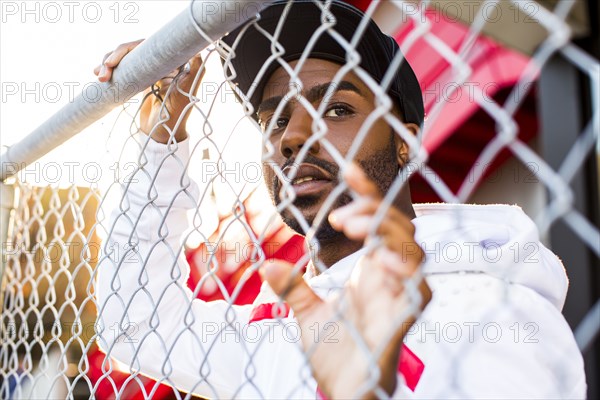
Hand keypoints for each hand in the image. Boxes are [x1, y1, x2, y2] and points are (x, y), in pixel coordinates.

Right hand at [94, 40, 203, 142]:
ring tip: (100, 77)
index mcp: (170, 63)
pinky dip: (108, 69)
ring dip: (108, 63)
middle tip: (102, 74)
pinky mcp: (137, 79)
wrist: (161, 135)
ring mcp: (146, 70)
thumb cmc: (175, 117)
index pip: (145, 46)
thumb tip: (198, 50)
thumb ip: (194, 72)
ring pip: (123, 57)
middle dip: (114, 58)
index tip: (113, 62)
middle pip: (131, 49)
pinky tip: (97, 73)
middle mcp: (158, 63)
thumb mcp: (186, 94)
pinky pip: (120, 68)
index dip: (127, 48)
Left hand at [263, 163, 430, 398]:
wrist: (344, 395)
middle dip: (373, 211)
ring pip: (414, 250)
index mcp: (372, 273)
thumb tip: (266, 264)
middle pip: (399, 228)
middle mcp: (391, 280)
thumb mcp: (308, 315)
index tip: (348, 169)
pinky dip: (406, 270)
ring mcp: (401, 297)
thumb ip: (293, 289)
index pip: (376, 224)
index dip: (367, 194)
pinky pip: (419, 288)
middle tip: (339, 217)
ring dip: (387, 231)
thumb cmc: (335, 356)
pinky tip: (383, 260)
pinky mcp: (405, 319)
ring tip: (352, 226)